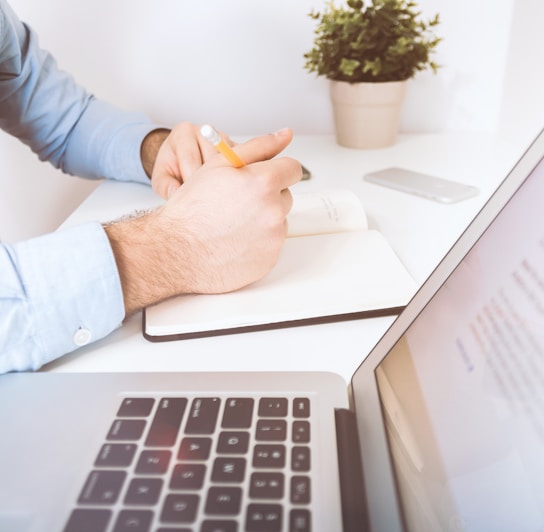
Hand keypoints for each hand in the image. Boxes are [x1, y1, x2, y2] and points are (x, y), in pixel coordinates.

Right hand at [106, 127, 300, 314]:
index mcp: (264, 182)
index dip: (276, 171)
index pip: (292, 169)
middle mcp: (274, 211)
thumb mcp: (219, 165)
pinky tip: (234, 241)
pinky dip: (258, 242)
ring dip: (263, 219)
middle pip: (285, 196)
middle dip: (267, 196)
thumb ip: (258, 147)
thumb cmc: (192, 208)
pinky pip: (271, 244)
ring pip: (278, 221)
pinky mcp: (270, 259)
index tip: (264, 177)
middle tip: (237, 202)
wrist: (176, 251)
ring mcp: (273, 238)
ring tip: (232, 223)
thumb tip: (285, 134)